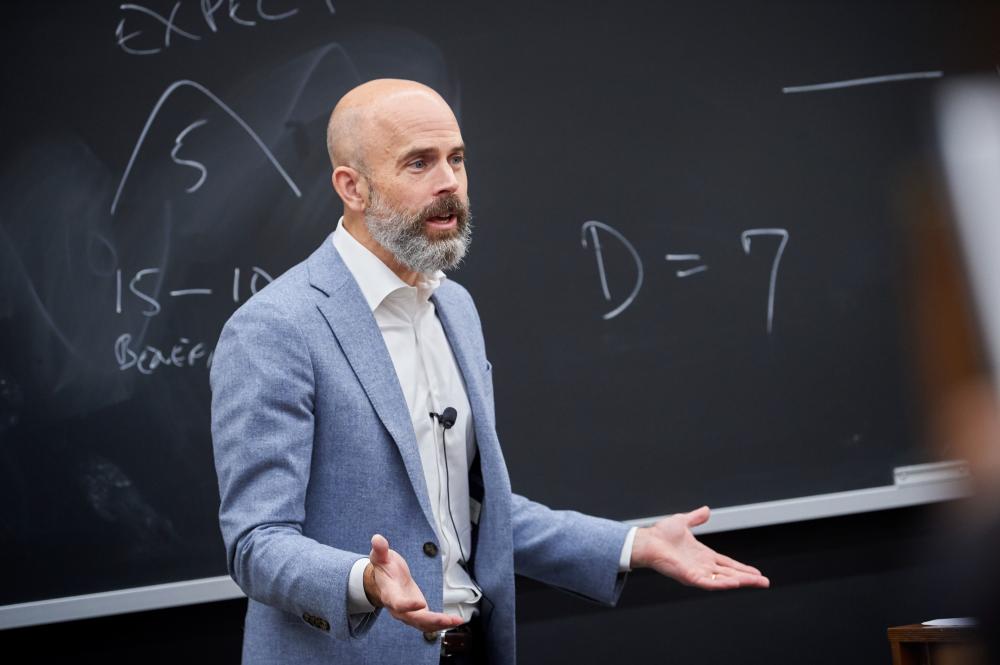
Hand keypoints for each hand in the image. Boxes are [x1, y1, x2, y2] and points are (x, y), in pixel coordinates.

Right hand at [364, 534, 463, 632]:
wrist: (384, 581)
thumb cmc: (384, 568)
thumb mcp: (380, 557)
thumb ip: (380, 550)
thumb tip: (377, 539)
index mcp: (389, 594)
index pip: (397, 603)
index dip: (408, 605)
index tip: (421, 603)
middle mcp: (398, 608)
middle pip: (414, 619)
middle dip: (431, 620)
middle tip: (446, 619)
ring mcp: (408, 613)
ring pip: (423, 624)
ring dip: (440, 624)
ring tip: (456, 620)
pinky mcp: (418, 614)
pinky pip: (429, 623)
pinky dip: (442, 623)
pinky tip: (456, 620)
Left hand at [631, 506, 769, 589]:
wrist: (647, 541)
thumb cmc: (660, 534)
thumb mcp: (683, 522)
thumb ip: (695, 517)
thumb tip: (706, 510)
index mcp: (703, 555)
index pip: (727, 564)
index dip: (742, 568)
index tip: (756, 572)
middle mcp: (702, 566)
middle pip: (730, 573)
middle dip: (748, 578)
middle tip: (765, 582)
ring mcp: (697, 573)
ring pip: (724, 580)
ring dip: (741, 581)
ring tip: (757, 582)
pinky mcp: (690, 577)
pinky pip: (709, 583)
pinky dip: (722, 584)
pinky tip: (735, 583)